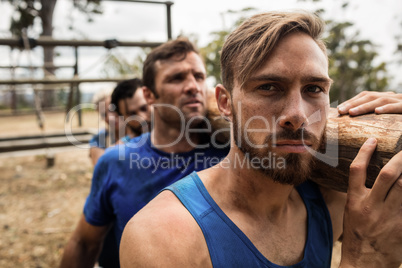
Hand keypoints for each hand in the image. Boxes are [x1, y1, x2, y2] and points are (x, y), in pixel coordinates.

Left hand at [337, 91, 401, 115]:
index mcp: (385, 98)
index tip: (339, 109)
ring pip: (380, 100)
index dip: (352, 101)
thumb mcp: (388, 116)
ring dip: (364, 106)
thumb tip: (355, 124)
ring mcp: (400, 101)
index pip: (365, 96)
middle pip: (370, 97)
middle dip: (353, 103)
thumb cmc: (400, 117)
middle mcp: (391, 97)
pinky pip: (396, 106)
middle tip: (340, 111)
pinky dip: (386, 108)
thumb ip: (375, 116)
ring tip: (351, 112)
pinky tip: (377, 111)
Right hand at [340, 138, 401, 267]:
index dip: (365, 153)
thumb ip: (361, 195)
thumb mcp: (351, 213)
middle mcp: (372, 206)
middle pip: (389, 175)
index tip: (372, 140)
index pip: (357, 170)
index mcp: (355, 202)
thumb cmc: (356, 237)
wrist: (365, 265)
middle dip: (400, 158)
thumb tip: (374, 176)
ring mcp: (390, 217)